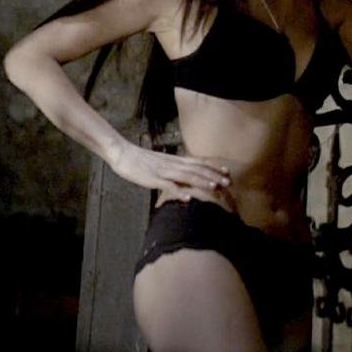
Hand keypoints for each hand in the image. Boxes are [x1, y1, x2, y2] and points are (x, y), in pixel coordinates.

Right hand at [107, 142, 230, 194]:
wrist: (123, 153)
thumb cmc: (142, 160)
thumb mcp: (162, 162)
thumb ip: (174, 169)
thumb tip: (185, 178)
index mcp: (176, 160)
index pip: (199, 162)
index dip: (214, 166)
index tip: (227, 171)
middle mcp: (173, 164)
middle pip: (197, 169)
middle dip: (213, 175)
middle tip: (228, 182)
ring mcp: (164, 171)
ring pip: (186, 176)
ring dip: (201, 181)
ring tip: (214, 187)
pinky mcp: (153, 178)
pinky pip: (168, 186)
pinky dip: (179, 192)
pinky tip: (188, 198)